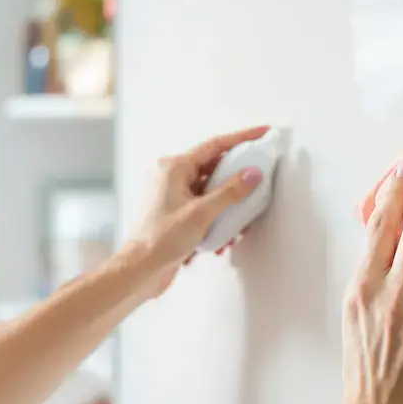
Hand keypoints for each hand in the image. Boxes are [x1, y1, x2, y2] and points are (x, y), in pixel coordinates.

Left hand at [126, 125, 269, 296]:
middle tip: (260, 175)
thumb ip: (230, 192)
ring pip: (212, 190)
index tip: (261, 133)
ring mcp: (175, 196)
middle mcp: (173, 177)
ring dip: (229, 204)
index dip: (241, 138)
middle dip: (238, 176)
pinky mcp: (179, 214)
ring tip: (243, 218)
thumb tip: (252, 174)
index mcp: (174, 168)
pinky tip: (226, 237)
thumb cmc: (160, 240)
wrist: (141, 270)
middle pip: (214, 167)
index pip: (214, 145)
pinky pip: (206, 207)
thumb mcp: (201, 214)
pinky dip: (219, 218)